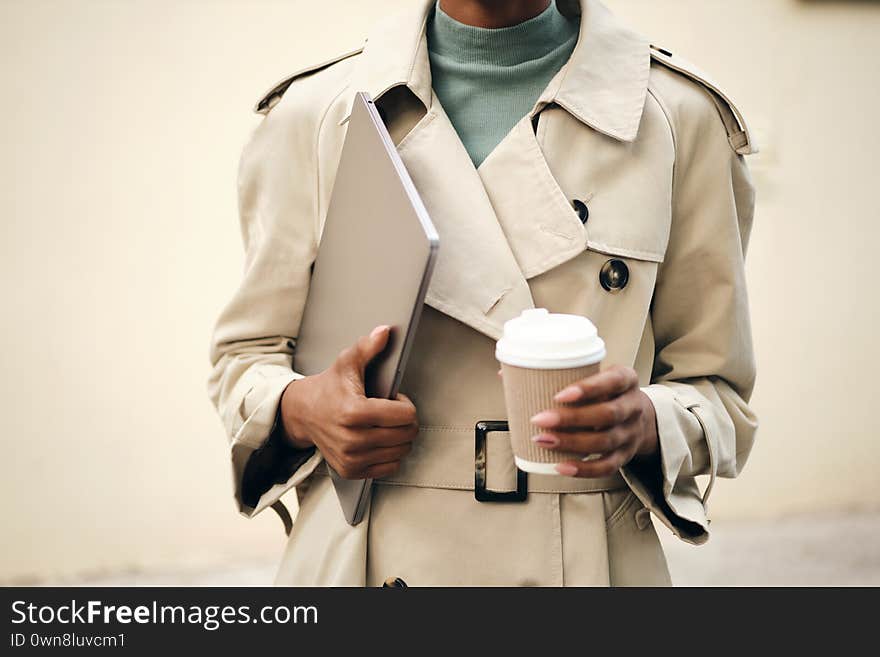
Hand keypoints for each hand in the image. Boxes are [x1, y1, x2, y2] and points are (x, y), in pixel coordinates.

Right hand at [278, 325, 418, 479]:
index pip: (406, 416)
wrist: (302, 413)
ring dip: (399, 437)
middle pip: (407, 435)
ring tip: (383, 424)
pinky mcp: (351, 471)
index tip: (393, 398)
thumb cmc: (329, 388)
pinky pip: (390, 467)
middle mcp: (352, 439)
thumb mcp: (346, 363)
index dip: (405, 404)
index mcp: (354, 412)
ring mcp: (351, 458)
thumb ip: (368, 348)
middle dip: (406, 421)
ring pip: (401, 452)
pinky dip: (390, 454)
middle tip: (390, 411)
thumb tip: (385, 332)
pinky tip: (378, 440)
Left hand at [529, 365, 658, 477]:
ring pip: (605, 441)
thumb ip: (558, 372)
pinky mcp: (625, 456)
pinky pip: (607, 466)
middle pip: (608, 414)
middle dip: (572, 418)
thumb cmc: (605, 391)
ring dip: (572, 443)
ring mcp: (630, 433)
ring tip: (543, 440)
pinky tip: (561, 466)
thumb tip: (506, 373)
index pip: (613, 381)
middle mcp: (633, 406)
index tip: (559, 395)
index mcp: (626, 379)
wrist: (640, 416)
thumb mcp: (595, 374)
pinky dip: (584, 469)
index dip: (588, 389)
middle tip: (540, 419)